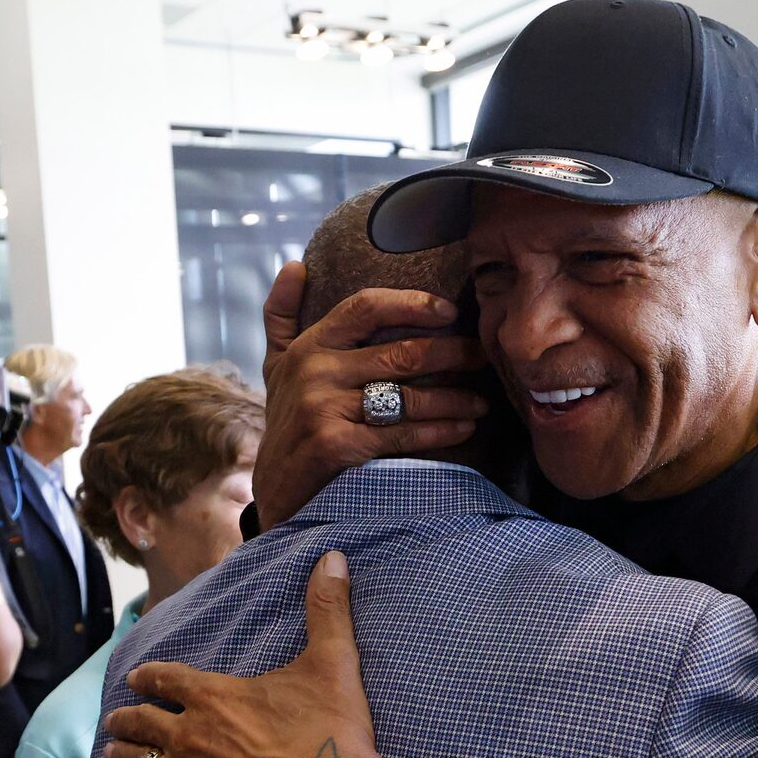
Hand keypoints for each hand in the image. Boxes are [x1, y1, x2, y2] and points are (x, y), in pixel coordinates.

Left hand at [101, 550, 399, 757]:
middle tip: (115, 721)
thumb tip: (334, 557)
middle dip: (126, 721)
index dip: (149, 677)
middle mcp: (190, 736)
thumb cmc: (330, 734)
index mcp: (213, 697)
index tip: (136, 678)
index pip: (167, 678)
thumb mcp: (332, 663)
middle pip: (142, 724)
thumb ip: (327, 609)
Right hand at [249, 261, 494, 524]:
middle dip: (452, 353)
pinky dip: (440, 431)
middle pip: (401, 352)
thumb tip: (295, 265)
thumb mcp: (276, 366)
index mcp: (309, 346)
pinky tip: (463, 427)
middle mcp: (315, 371)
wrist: (273, 491)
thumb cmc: (287, 424)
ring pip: (409, 396)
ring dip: (455, 397)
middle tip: (483, 357)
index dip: (412, 303)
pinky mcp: (337, 446)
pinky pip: (403, 433)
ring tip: (482, 400)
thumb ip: (282, 315)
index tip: (449, 311)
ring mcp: (324, 408)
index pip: (366, 306)